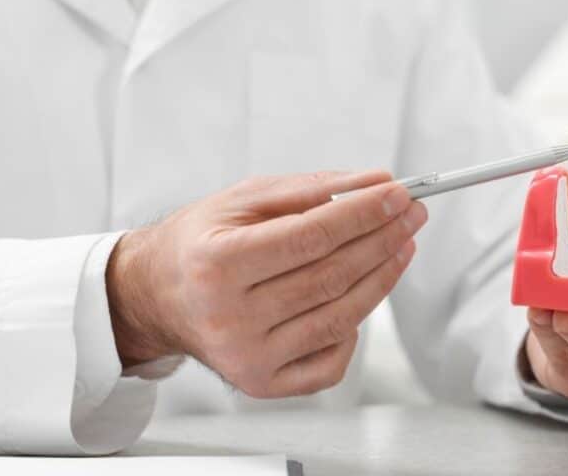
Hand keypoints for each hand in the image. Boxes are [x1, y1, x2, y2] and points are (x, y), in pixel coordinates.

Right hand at [106, 171, 427, 397]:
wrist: (156, 296)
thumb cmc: (200, 244)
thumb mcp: (242, 199)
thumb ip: (311, 189)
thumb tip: (374, 184)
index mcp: (218, 264)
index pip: (311, 237)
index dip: (364, 215)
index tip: (398, 194)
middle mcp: (230, 317)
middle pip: (331, 277)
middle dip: (382, 240)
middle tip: (411, 213)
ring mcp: (248, 357)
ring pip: (340, 317)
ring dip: (382, 277)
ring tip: (401, 244)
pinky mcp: (263, 383)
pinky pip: (331, 359)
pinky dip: (355, 326)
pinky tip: (361, 294)